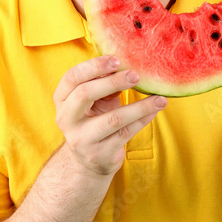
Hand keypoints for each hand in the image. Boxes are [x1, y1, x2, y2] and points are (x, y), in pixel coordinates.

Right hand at [53, 55, 166, 175]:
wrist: (89, 161)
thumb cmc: (95, 120)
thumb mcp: (95, 101)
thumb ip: (103, 83)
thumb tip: (127, 65)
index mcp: (62, 100)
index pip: (72, 77)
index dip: (94, 66)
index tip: (117, 60)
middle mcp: (66, 119)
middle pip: (85, 94)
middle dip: (113, 82)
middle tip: (136, 75)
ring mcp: (81, 139)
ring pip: (113, 119)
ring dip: (140, 107)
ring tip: (160, 99)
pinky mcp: (100, 154)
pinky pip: (126, 133)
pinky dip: (143, 119)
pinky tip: (156, 110)